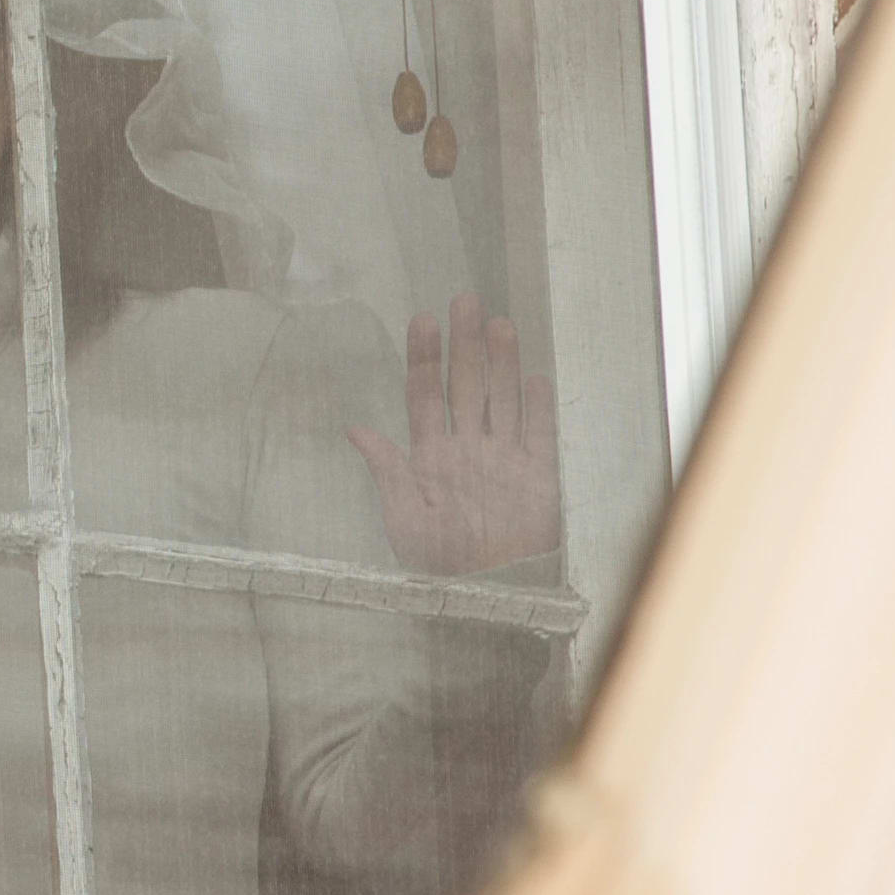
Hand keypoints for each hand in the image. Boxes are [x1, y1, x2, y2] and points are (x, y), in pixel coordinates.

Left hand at [350, 295, 565, 576]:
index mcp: (432, 457)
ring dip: (500, 362)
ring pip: (502, 398)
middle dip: (463, 344)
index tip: (421, 320)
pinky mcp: (539, 476)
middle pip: (466, 385)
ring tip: (497, 322)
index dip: (423, 358)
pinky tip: (535, 375)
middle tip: (463, 299)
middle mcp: (469, 449)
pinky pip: (540, 433)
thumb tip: (355, 429)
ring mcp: (505, 458)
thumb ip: (388, 471)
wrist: (489, 595)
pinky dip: (538, 406)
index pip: (425, 396)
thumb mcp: (404, 520)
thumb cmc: (439, 565)